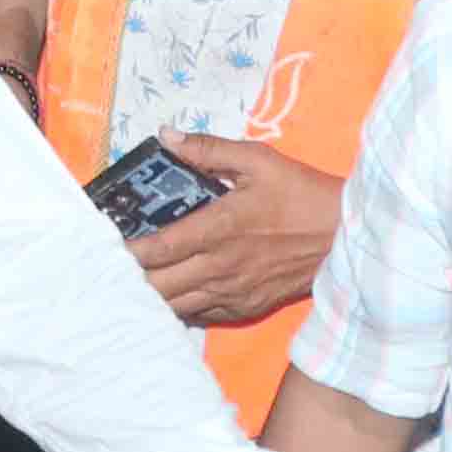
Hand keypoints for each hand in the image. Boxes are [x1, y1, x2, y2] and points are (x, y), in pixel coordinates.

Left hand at [128, 137, 342, 328]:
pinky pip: (202, 315)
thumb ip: (208, 149)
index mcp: (220, 229)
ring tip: (129, 287)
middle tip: (107, 271)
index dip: (129, 253)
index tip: (105, 249)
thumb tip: (166, 136)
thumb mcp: (258, 160)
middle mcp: (221, 266)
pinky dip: (180, 308)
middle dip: (132, 280)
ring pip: (178, 306)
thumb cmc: (301, 194)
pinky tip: (169, 297)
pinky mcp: (247, 307)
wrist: (346, 235)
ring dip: (153, 297)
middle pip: (161, 285)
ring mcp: (234, 292)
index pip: (161, 248)